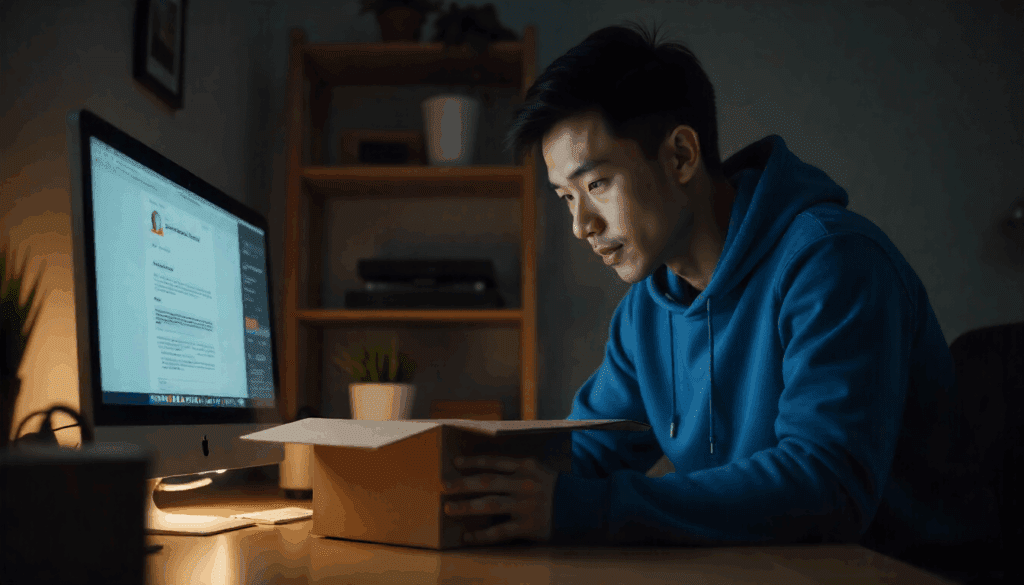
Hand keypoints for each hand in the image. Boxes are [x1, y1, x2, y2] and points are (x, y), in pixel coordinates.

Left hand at [442, 455, 556, 545]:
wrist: (583, 508)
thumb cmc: (557, 488)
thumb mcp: (540, 470)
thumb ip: (518, 470)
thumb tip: (489, 471)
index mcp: (526, 467)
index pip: (494, 462)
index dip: (473, 461)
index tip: (455, 462)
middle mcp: (524, 484)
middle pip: (487, 481)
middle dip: (463, 483)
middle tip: (444, 485)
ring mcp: (525, 505)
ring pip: (489, 504)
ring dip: (467, 506)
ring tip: (449, 508)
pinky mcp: (528, 526)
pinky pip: (499, 531)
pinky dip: (482, 534)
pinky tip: (468, 536)